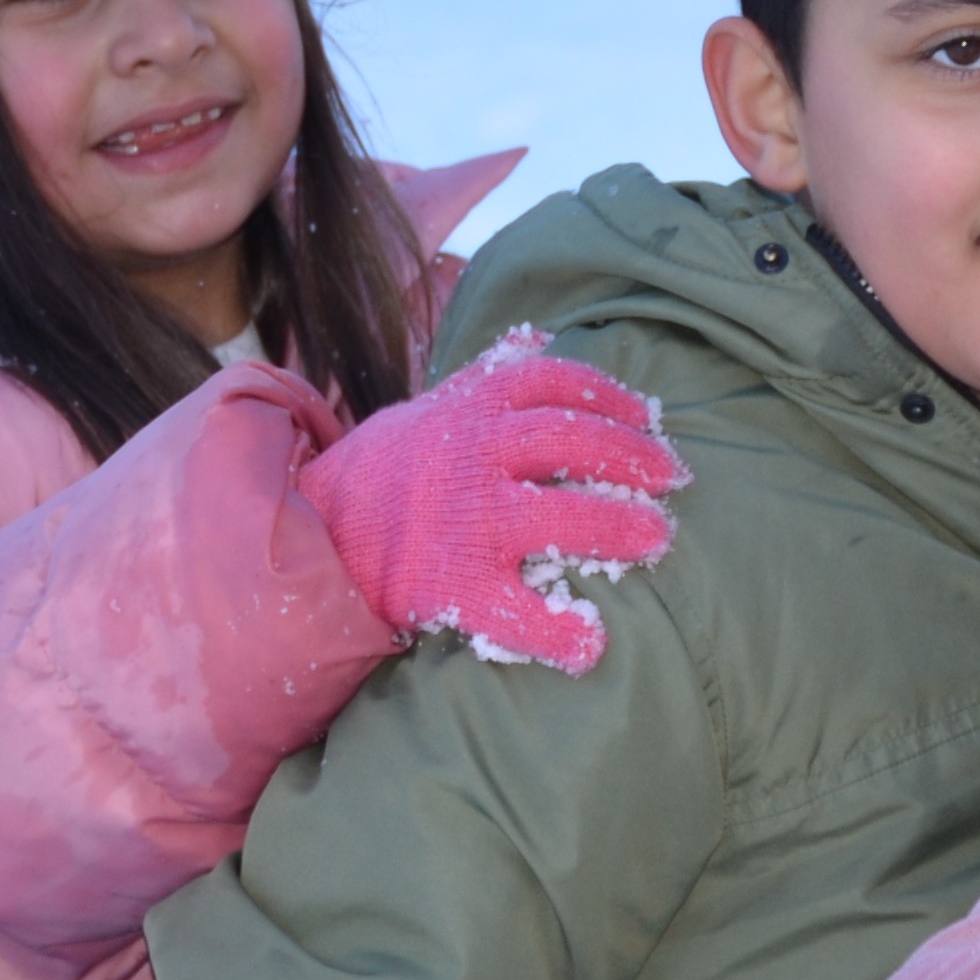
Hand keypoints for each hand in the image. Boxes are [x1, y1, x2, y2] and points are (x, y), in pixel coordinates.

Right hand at [291, 331, 684, 673]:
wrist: (305, 536)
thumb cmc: (379, 475)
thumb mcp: (425, 410)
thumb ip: (484, 379)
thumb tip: (533, 336)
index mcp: (466, 411)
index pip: (550, 383)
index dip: (607, 395)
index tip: (647, 415)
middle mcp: (470, 457)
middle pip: (569, 442)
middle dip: (631, 456)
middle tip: (674, 478)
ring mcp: (463, 522)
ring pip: (556, 516)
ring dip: (616, 526)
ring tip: (659, 538)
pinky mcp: (449, 584)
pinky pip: (511, 611)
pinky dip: (554, 630)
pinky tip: (591, 644)